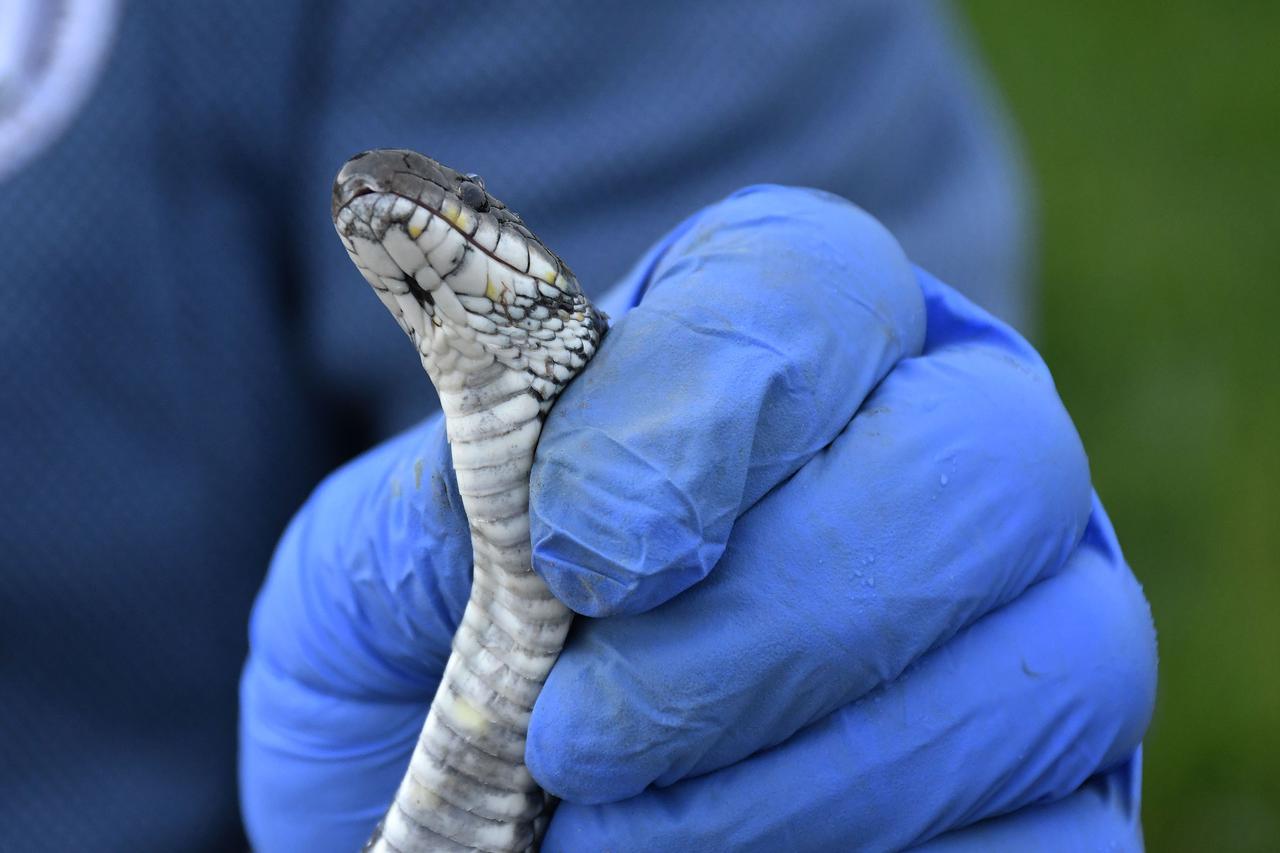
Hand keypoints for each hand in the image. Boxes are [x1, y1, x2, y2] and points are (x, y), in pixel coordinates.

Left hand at [239, 186, 1156, 850]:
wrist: (486, 810)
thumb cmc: (434, 667)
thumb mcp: (382, 579)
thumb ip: (439, 516)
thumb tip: (549, 500)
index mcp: (789, 345)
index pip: (815, 281)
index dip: (714, 396)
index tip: (579, 545)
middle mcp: (949, 460)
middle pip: (984, 459)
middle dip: (780, 609)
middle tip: (579, 726)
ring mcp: (1035, 633)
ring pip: (1057, 660)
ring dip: (820, 767)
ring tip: (608, 832)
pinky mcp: (1062, 801)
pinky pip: (1056, 832)